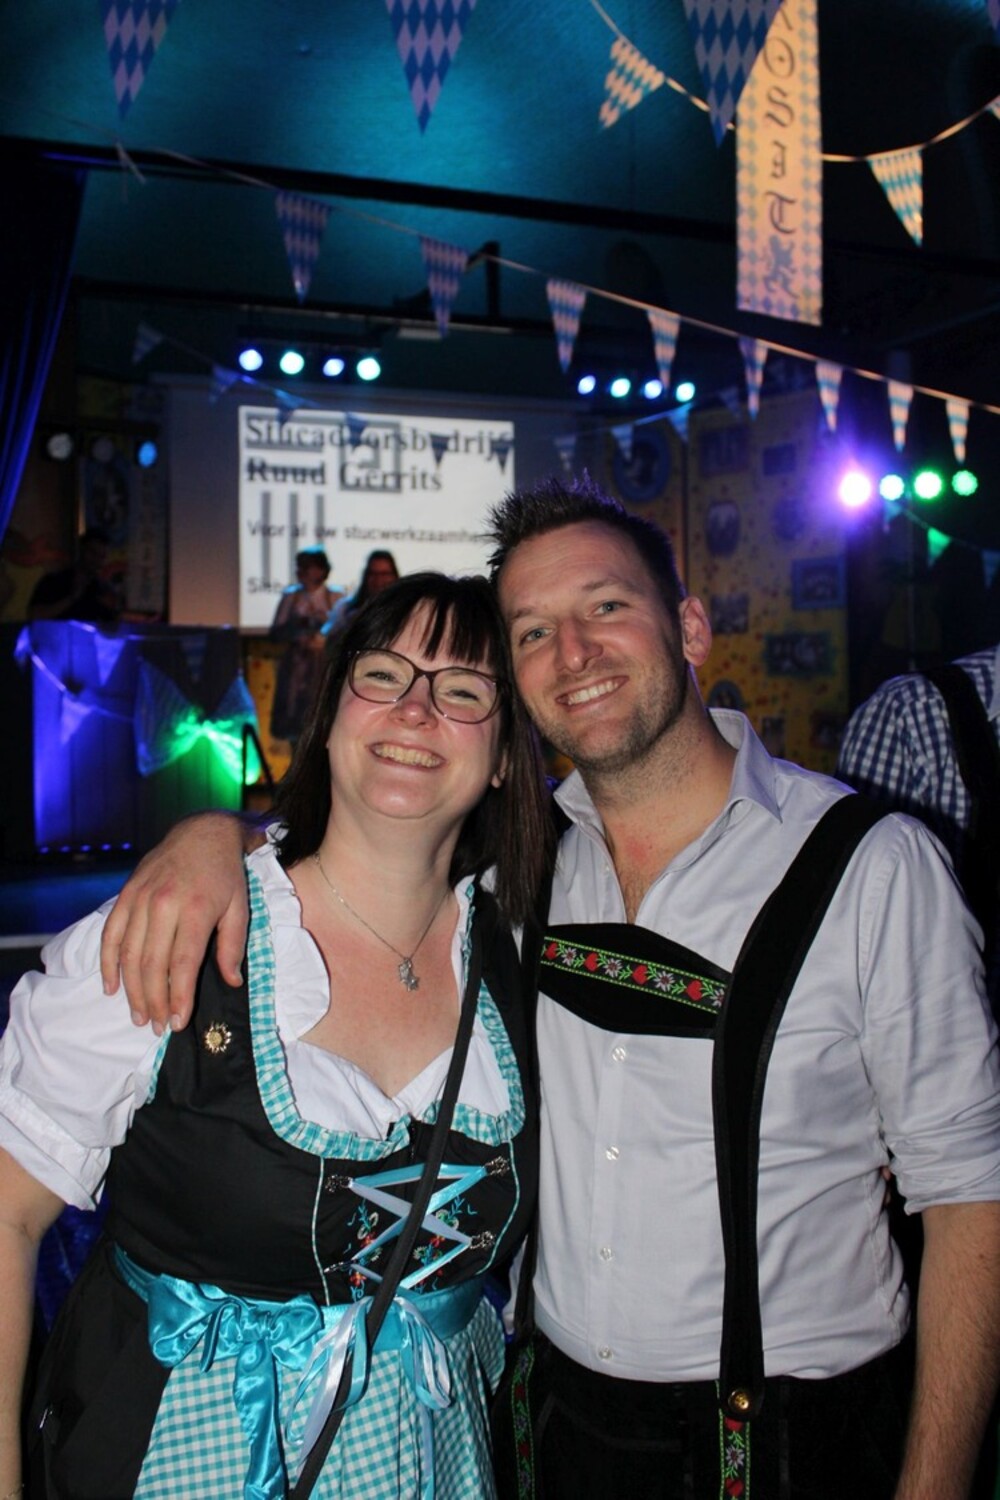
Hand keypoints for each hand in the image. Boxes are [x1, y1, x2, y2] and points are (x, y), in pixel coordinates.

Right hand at [100, 814, 255, 1033]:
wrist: (202, 833)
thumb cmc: (226, 874)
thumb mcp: (240, 907)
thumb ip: (233, 946)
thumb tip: (231, 982)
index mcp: (196, 909)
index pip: (182, 963)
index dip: (178, 996)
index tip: (177, 1023)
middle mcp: (164, 904)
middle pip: (151, 964)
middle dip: (154, 1001)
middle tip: (158, 1026)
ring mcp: (140, 898)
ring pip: (128, 954)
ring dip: (131, 990)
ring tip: (139, 1016)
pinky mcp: (126, 894)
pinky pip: (110, 934)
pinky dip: (107, 963)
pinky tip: (111, 987)